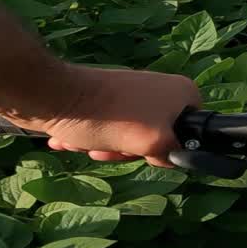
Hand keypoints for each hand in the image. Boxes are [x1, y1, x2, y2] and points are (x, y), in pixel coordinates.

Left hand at [12, 65, 200, 167]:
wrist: (56, 96)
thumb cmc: (111, 117)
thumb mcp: (153, 141)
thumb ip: (172, 152)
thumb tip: (171, 157)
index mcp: (181, 92)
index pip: (191, 130)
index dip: (169, 147)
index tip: (146, 151)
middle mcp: (160, 89)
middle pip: (155, 136)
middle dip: (126, 149)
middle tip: (110, 150)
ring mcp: (131, 94)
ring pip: (126, 135)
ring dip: (104, 147)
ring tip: (85, 145)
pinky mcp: (105, 99)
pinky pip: (107, 126)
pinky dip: (90, 137)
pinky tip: (72, 141)